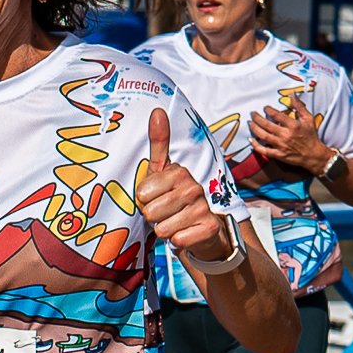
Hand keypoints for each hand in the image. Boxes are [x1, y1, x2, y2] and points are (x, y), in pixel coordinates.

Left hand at [138, 107, 233, 260]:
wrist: (204, 230)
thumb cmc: (175, 199)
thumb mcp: (163, 171)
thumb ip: (158, 143)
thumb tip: (157, 110)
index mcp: (179, 172)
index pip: (142, 193)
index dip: (144, 202)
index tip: (154, 199)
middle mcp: (194, 188)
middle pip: (151, 212)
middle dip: (152, 218)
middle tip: (164, 214)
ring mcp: (203, 208)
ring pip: (162, 228)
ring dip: (164, 230)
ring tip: (174, 223)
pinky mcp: (209, 228)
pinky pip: (177, 240)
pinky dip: (177, 241)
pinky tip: (185, 234)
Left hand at [248, 94, 326, 173]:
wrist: (313, 155)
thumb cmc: (311, 135)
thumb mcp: (308, 119)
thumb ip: (299, 106)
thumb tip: (292, 94)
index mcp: (293, 125)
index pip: (277, 116)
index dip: (269, 110)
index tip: (265, 107)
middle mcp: (286, 135)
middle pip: (267, 125)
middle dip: (257, 118)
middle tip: (252, 114)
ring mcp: (281, 146)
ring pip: (263, 136)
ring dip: (254, 129)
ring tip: (250, 123)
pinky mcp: (279, 155)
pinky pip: (264, 150)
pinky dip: (256, 145)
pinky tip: (251, 140)